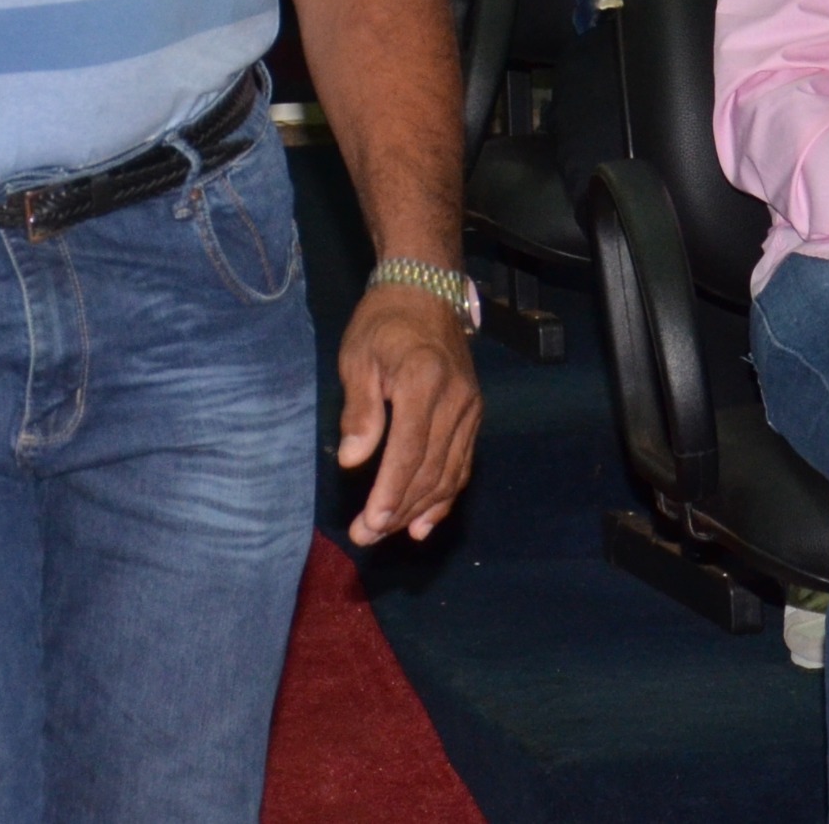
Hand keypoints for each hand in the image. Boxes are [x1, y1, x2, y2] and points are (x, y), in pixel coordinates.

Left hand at [334, 283, 480, 544]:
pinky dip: (444, 497)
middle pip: (430, 469)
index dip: (391, 492)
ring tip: (389, 534)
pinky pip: (462, 464)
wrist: (425, 291)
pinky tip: (424, 522)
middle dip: (399, 509)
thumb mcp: (359, 358)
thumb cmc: (383, 324)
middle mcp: (456, 400)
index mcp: (424, 382)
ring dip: (419, 509)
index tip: (370, 523)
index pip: (409, 451)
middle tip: (367, 536)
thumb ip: (360, 410)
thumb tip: (354, 461)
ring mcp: (471, 409)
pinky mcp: (474, 415)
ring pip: (449, 473)